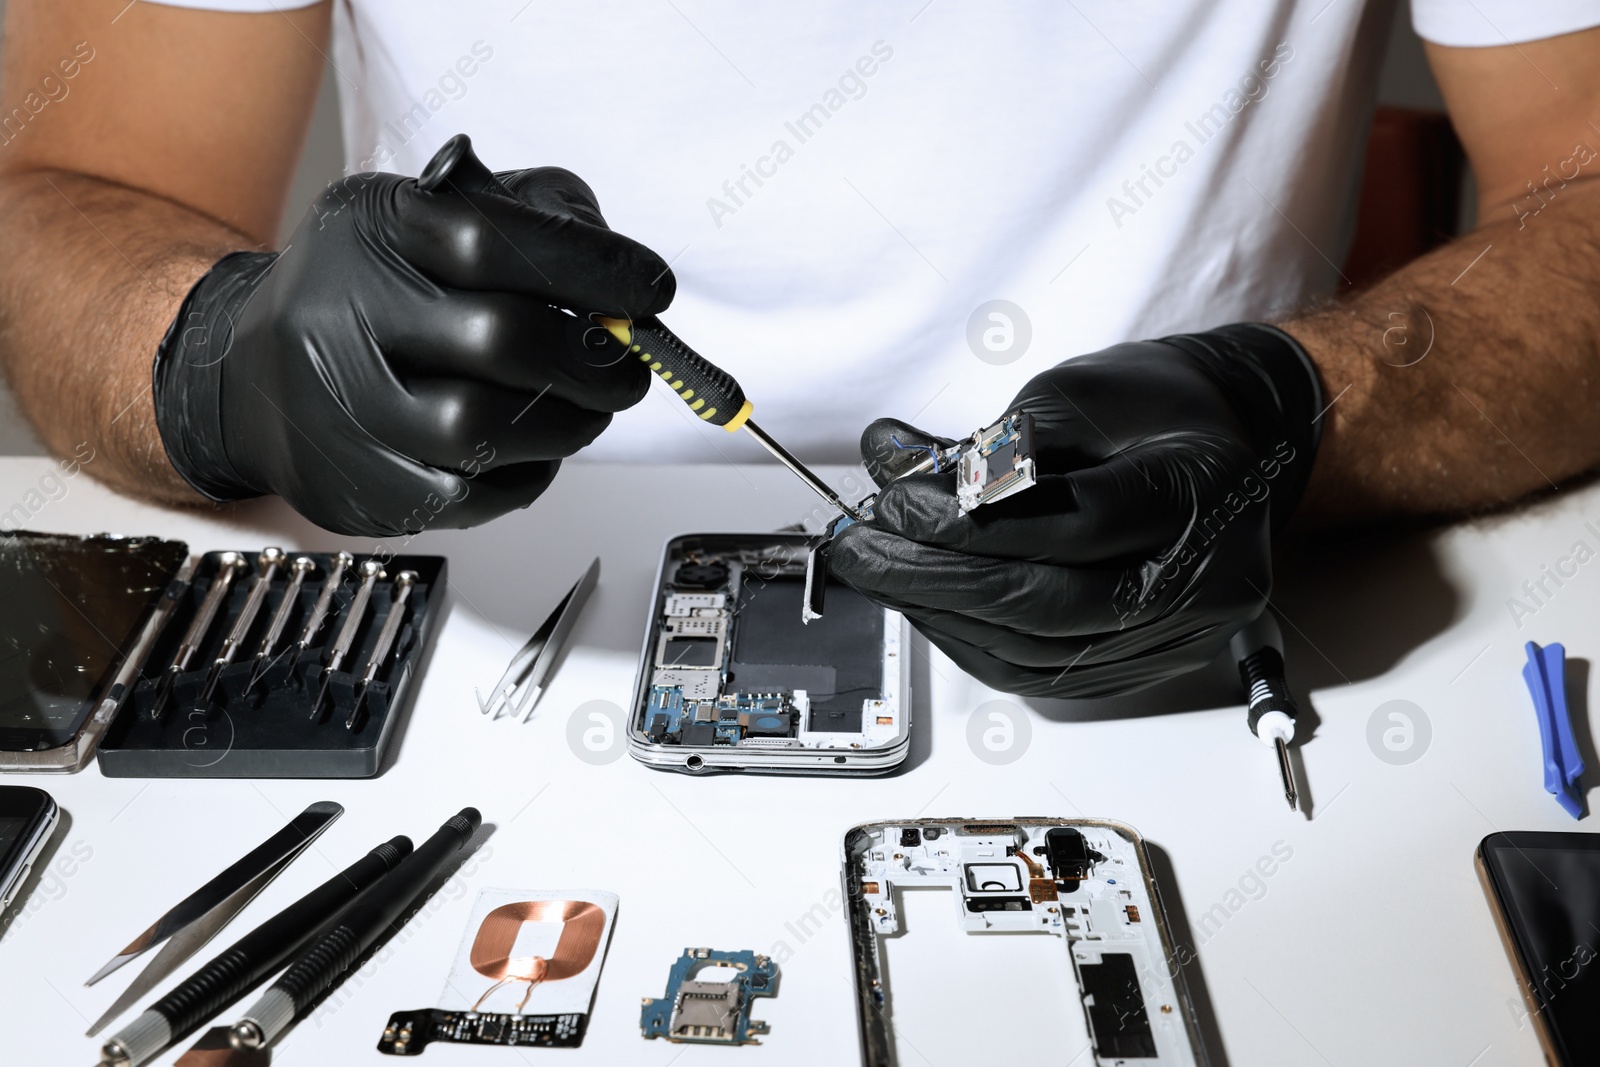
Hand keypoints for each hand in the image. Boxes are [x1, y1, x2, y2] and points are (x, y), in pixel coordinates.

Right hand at [152, 134, 672, 535]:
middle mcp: (342, 318)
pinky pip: (472, 496)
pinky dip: (528, 473)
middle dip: (592, 360)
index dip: (591, 268)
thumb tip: (620, 275)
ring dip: (568, 424)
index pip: (494, 242)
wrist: (249, 375)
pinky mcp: (360, 489)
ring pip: (485, 432)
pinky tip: (535, 447)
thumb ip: (529, 216)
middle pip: (500, 343)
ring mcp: (345, 412)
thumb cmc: (365, 290)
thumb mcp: (430, 216)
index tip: (652, 288)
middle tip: (629, 367)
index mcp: (371, 233)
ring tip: (590, 408)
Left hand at [829, 325, 1322, 696]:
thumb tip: (894, 468)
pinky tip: (922, 604)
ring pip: (1035, 653)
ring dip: (938, 614)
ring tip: (876, 571)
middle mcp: (1202, 583)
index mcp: (1200, 495)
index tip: (895, 500)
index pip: (1071, 526)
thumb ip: (990, 441)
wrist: (1223, 451)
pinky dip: (969, 642)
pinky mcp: (1139, 666)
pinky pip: (1038, 674)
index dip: (969, 521)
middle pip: (1048, 604)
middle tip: (859, 548)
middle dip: (934, 577)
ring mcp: (1174, 637)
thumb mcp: (1077, 393)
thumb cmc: (1155, 413)